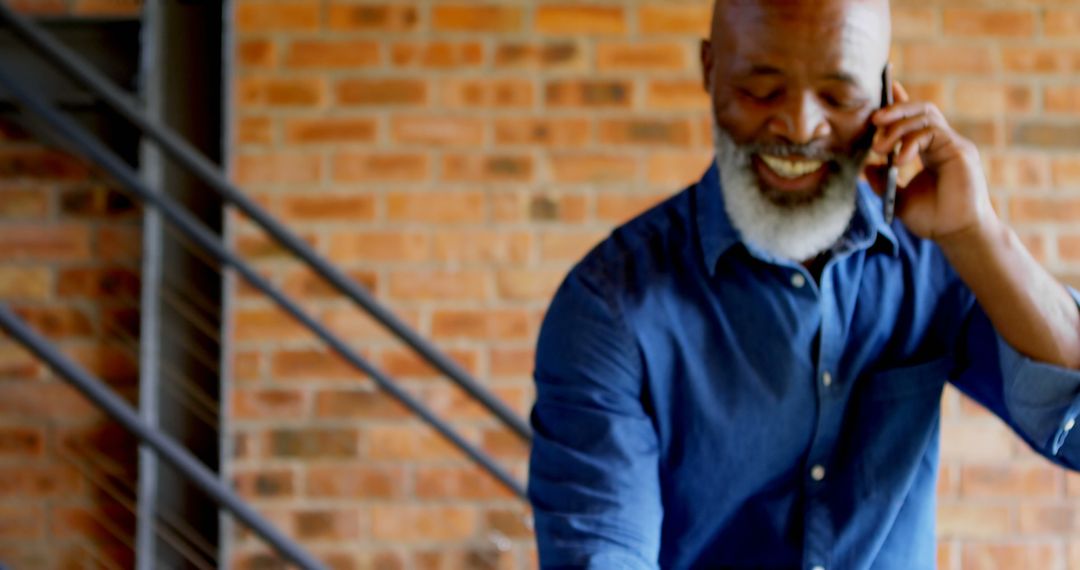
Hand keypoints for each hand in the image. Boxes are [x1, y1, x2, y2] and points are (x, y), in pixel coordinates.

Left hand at [864, 82, 997, 242]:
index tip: (885, 88)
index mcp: (931, 150)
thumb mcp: (898, 197)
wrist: (957, 234)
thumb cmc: (933, 219)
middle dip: (895, 110)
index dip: (900, 102)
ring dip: (898, 126)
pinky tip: (900, 159)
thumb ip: (882, 180)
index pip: (915, 118)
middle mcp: (944, 143)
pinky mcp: (959, 151)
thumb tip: (865, 166)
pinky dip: (911, 141)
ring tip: (880, 147)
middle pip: (921, 110)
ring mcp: (954, 145)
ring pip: (925, 116)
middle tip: (873, 121)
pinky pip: (932, 132)